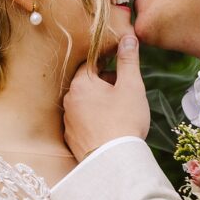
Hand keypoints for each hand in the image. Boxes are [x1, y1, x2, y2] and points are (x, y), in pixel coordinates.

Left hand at [63, 35, 149, 160]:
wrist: (113, 161)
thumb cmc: (124, 120)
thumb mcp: (131, 86)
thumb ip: (129, 60)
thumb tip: (128, 38)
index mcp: (81, 83)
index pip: (91, 64)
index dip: (107, 63)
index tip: (121, 69)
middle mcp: (69, 100)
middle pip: (86, 84)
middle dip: (104, 84)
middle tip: (125, 92)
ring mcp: (68, 121)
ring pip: (84, 103)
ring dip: (99, 103)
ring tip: (119, 112)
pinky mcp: (71, 138)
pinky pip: (82, 122)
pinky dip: (94, 121)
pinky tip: (109, 128)